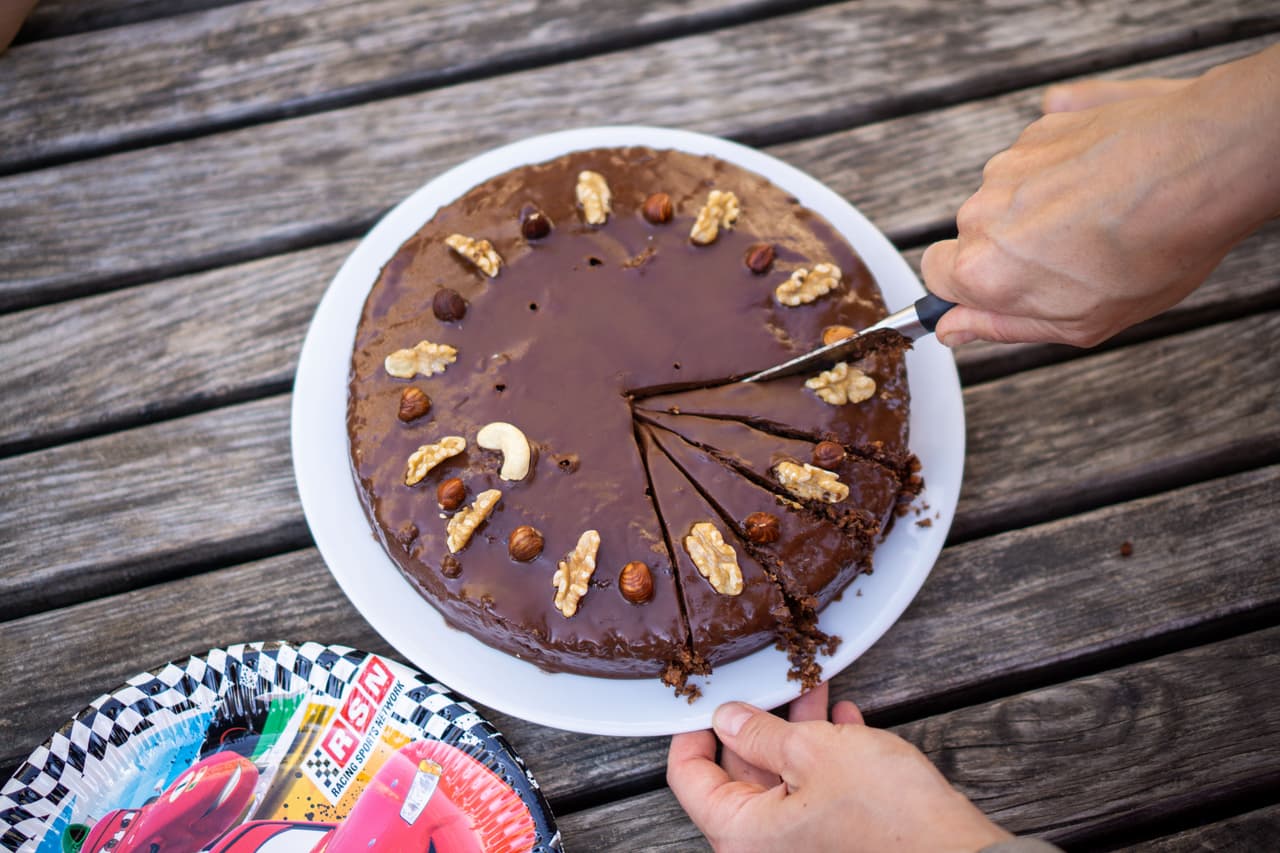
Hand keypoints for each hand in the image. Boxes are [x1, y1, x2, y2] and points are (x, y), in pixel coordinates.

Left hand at [667, 683, 1011, 852]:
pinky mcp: (837, 840)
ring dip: (796, 731)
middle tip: (767, 681)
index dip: (691, 733)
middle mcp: (765, 848)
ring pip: (782, 777)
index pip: (688, 779)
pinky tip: (843, 721)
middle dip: (757, 722)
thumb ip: (759, 732)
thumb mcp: (812, 751)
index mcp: (741, 834)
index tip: (702, 701)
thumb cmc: (884, 814)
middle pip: (738, 774)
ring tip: (811, 689)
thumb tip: (726, 719)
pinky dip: (824, 756)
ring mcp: (802, 846)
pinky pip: (814, 791)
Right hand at [924, 44, 1279, 347]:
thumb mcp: (1080, 322)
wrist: (1205, 164)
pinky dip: (1064, 168)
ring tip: (1100, 216)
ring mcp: (1011, 162)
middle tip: (1072, 258)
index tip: (1004, 288)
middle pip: (973, 234)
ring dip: (1039, 207)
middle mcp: (982, 210)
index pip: (935, 276)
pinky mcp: (1041, 125)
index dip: (969, 286)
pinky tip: (1107, 181)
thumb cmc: (1155, 248)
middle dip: (1011, 246)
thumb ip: (1003, 326)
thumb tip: (953, 329)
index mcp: (983, 268)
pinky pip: (1038, 155)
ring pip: (1006, 194)